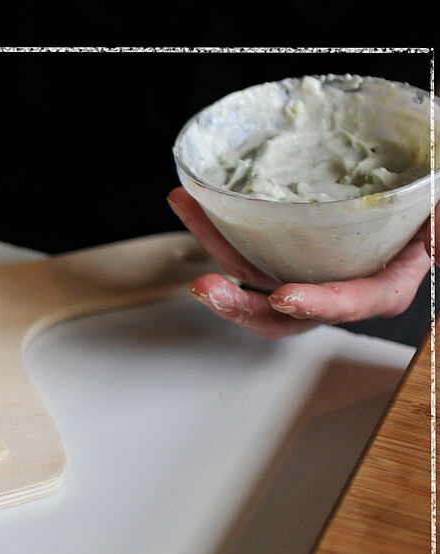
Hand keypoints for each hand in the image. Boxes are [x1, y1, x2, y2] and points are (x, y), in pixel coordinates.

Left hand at [167, 186, 432, 338]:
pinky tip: (190, 200)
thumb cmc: (427, 212)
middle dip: (239, 305)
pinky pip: (240, 247)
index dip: (317, 305)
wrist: (412, 192)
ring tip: (188, 212)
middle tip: (206, 287)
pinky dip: (213, 226)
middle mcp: (333, 291)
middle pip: (280, 314)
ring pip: (250, 279)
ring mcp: (301, 275)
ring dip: (213, 249)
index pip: (349, 305)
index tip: (286, 297)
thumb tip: (435, 245)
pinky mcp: (278, 256)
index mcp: (380, 288)